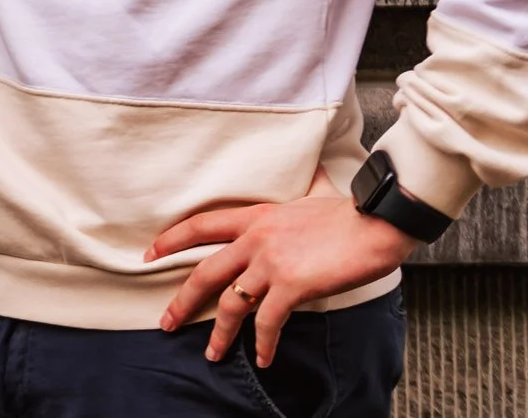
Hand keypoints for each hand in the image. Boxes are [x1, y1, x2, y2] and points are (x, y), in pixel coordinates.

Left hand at [151, 197, 418, 365]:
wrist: (377, 222)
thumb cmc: (350, 211)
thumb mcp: (315, 193)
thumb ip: (306, 188)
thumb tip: (316, 168)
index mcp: (255, 216)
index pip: (200, 226)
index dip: (171, 240)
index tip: (150, 254)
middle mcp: (255, 239)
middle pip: (204, 272)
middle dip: (183, 301)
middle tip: (167, 322)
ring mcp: (271, 263)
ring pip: (231, 303)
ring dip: (220, 334)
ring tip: (213, 354)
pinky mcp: (292, 285)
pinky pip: (268, 321)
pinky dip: (264, 344)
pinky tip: (263, 359)